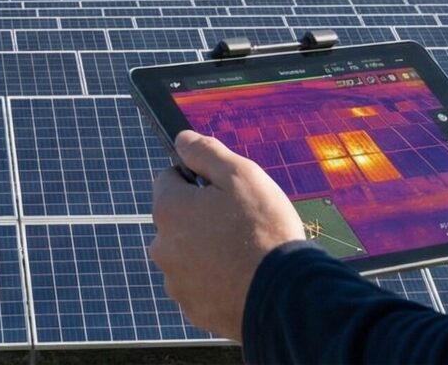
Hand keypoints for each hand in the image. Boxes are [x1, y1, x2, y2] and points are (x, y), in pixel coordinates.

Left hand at [149, 130, 305, 342]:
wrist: (284, 296)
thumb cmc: (264, 230)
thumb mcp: (241, 175)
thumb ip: (206, 152)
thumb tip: (181, 139)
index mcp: (169, 209)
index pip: (168, 179)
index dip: (196, 179)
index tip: (222, 191)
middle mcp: (162, 246)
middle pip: (177, 219)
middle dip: (201, 216)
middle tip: (239, 223)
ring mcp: (176, 281)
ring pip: (187, 254)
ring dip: (206, 250)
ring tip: (244, 253)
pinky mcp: (193, 308)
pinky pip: (199, 284)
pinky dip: (215, 279)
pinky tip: (242, 278)